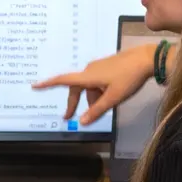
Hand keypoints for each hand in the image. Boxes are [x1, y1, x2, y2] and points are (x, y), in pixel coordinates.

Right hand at [32, 44, 155, 124]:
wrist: (147, 59)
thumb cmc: (129, 78)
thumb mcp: (113, 98)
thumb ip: (97, 111)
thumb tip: (81, 122)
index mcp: (88, 77)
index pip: (63, 81)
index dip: (48, 84)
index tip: (35, 86)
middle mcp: (89, 70)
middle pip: (76, 88)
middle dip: (73, 103)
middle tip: (68, 117)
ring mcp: (98, 67)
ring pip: (88, 86)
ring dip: (91, 98)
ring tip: (103, 109)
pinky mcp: (107, 66)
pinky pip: (96, 81)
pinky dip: (97, 92)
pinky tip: (109, 97)